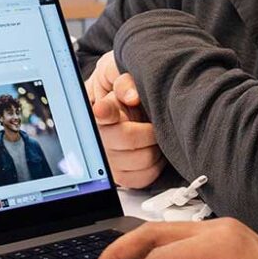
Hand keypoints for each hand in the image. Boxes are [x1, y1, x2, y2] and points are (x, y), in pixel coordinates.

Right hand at [87, 52, 165, 187]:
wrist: (132, 114)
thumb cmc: (130, 98)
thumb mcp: (126, 81)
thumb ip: (127, 83)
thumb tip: (132, 96)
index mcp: (102, 112)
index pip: (101, 112)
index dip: (103, 112)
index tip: (102, 109)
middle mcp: (102, 138)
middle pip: (129, 138)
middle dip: (151, 131)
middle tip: (155, 123)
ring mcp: (111, 159)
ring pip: (143, 159)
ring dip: (156, 148)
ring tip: (154, 137)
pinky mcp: (122, 176)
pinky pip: (145, 176)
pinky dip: (156, 165)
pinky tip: (152, 151)